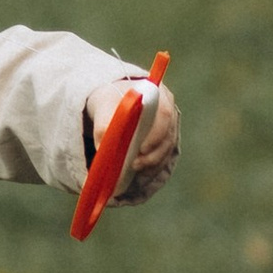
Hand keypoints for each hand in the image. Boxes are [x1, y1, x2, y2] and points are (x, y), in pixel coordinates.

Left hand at [85, 75, 180, 203]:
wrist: (114, 103)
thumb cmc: (110, 102)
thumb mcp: (103, 108)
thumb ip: (103, 125)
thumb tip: (103, 150)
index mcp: (158, 95)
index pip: (164, 114)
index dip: (156, 133)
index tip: (142, 149)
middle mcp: (169, 111)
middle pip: (168, 136)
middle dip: (153, 155)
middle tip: (135, 166)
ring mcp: (170, 127)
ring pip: (167, 150)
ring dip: (153, 165)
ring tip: (135, 173)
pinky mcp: (165, 142)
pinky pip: (164, 158)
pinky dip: (152, 169)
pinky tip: (139, 177)